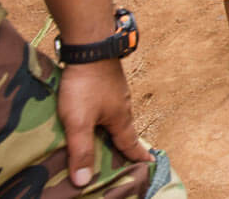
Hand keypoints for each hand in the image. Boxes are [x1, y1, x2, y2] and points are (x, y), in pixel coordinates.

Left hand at [58, 59, 147, 186]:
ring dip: (113, 129)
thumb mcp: (79, 121)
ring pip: (116, 117)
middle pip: (124, 131)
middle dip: (125, 145)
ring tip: (107, 138)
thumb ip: (81, 150)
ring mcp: (115, 92)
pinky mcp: (106, 81)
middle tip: (127, 158)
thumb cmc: (85, 84)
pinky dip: (104, 115)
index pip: (131, 145)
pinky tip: (95, 113)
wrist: (90, 45)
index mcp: (121, 119)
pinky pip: (108, 104)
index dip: (138, 158)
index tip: (150, 166)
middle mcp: (122, 106)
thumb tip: (83, 182)